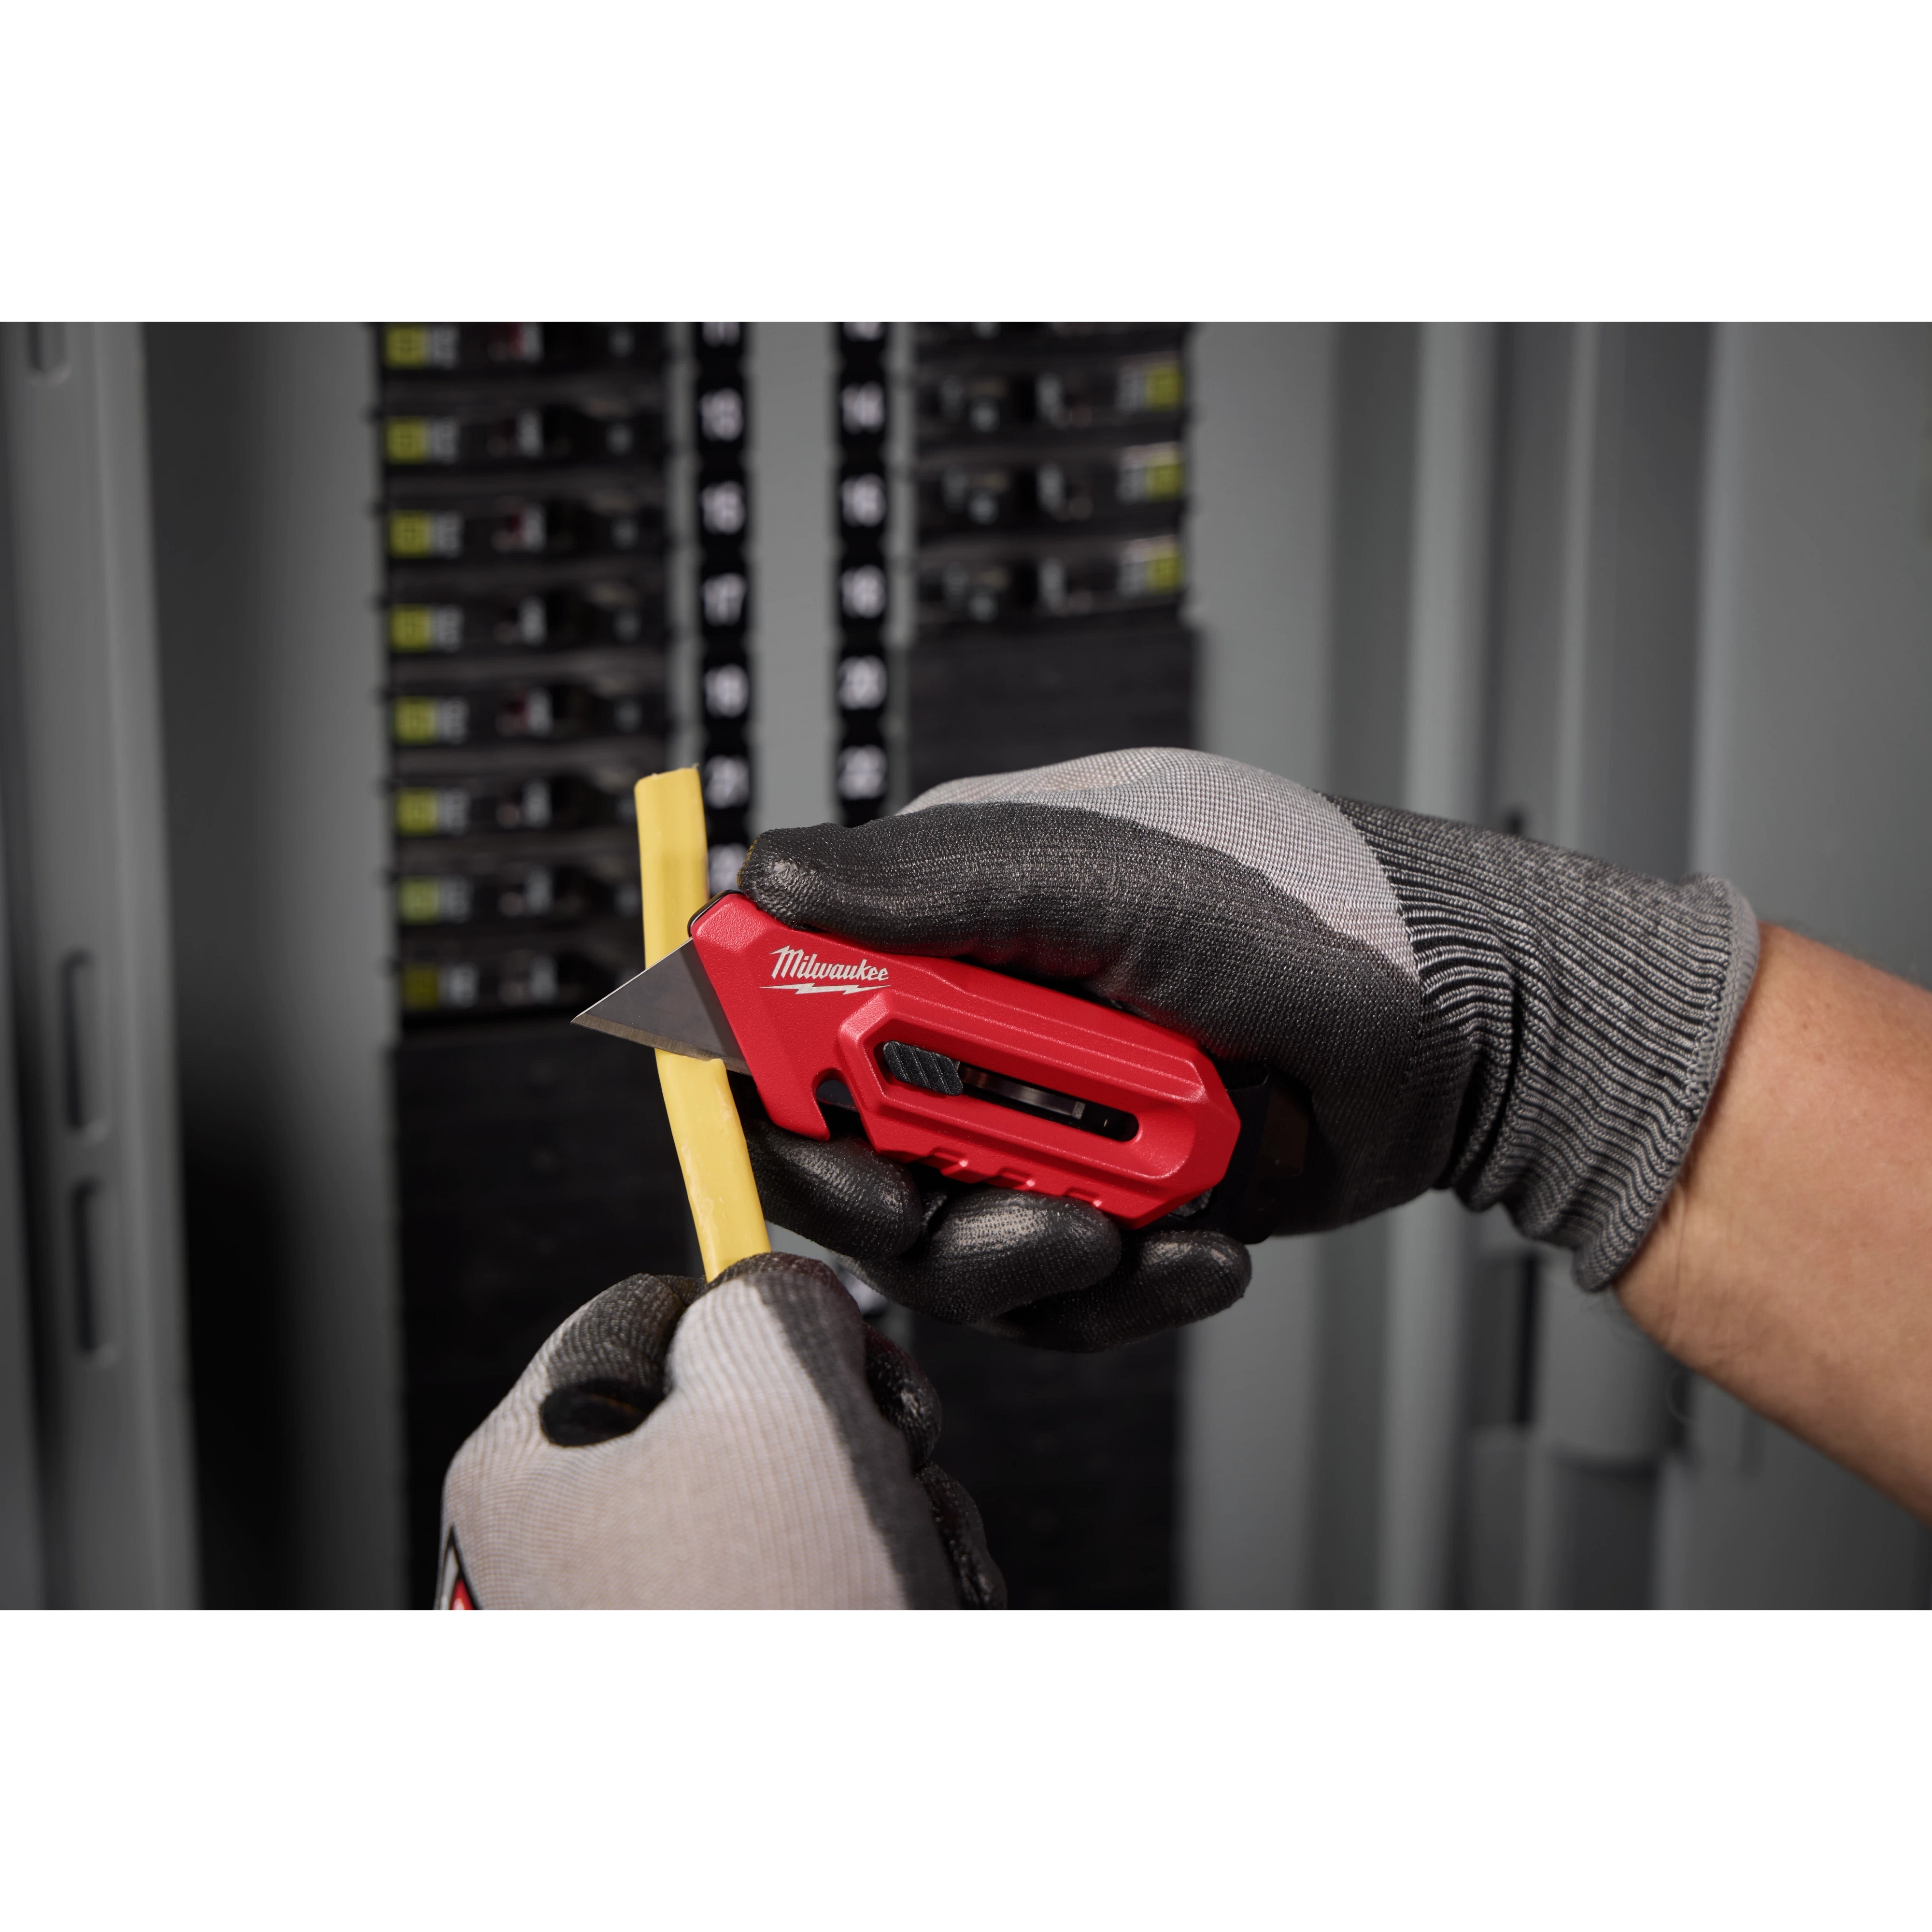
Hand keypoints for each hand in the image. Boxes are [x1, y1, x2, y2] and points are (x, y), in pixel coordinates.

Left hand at [438, 1254, 1003, 1610]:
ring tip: (899, 1569)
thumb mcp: (778, 1397)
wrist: (786, 1874)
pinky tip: (904, 1606)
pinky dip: (873, 1585)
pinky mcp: (718, 1643)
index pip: (653, 1309)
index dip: (766, 1315)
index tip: (839, 1348)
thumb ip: (772, 1300)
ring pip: (789, 1504)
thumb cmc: (772, 1619)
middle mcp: (566, 1548)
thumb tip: (783, 1293)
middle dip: (846, 1433)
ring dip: (880, 1517)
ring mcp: (641, 1617)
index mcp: (533, 1460)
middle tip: (886, 1468)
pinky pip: (806, 1583)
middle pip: (736, 1412)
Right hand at [735, 748, 1757, 1344]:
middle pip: (849, 1157)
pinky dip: (1122, 1290)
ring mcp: (1042, 1130)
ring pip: (946, 1247)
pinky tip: (1198, 1251)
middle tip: (944, 1205)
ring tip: (1123, 1231)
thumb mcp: (1121, 880)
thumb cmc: (1307, 915)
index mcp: (953, 925)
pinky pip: (1056, 1296)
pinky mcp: (1104, 1210)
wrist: (1463, 1031)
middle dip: (899, 1200)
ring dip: (1023, 1254)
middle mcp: (980, 1032)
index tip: (815, 1124)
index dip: (774, 1082)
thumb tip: (768, 872)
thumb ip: (943, 881)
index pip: (793, 1008)